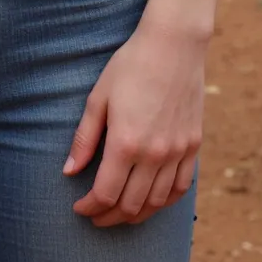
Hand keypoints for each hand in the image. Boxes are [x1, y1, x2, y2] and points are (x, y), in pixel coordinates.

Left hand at [63, 21, 203, 226]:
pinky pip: (180, 188)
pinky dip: (164, 201)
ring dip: (136, 214)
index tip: (79, 206)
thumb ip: (84, 138)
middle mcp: (154, 154)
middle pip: (131, 205)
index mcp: (126, 143)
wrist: (174, 44)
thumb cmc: (131, 65)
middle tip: (95, 215)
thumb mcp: (99, 97)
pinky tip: (152, 201)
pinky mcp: (193, 145)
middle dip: (109, 216)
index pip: (105, 194)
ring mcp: (177, 152)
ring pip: (157, 203)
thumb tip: (68, 170)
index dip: (89, 207)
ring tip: (120, 212)